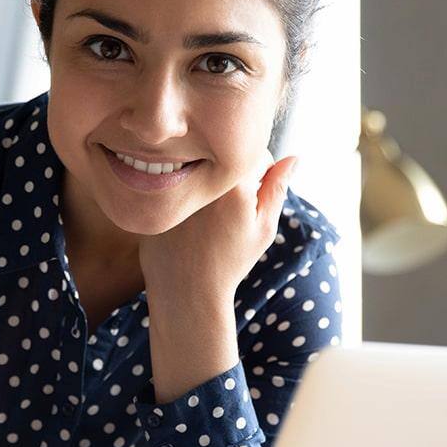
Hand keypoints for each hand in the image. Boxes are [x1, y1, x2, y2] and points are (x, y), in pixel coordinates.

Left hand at [139, 149, 298, 306]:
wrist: (187, 292)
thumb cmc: (230, 261)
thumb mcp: (262, 228)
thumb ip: (277, 189)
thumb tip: (293, 158)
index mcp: (233, 182)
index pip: (254, 153)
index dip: (259, 176)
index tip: (249, 203)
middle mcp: (200, 176)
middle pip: (223, 157)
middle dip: (230, 176)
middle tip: (226, 210)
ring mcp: (171, 182)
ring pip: (198, 166)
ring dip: (205, 181)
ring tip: (206, 218)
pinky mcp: (152, 192)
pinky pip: (172, 179)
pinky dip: (181, 193)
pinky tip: (186, 222)